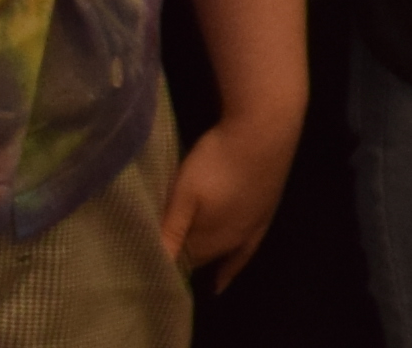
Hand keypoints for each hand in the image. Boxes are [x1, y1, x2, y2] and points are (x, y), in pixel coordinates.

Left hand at [160, 98, 304, 285]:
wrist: (265, 130)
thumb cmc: (217, 160)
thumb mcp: (185, 193)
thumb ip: (170, 232)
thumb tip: (154, 268)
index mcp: (210, 240)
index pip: (180, 262)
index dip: (164, 260)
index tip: (146, 260)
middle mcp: (231, 242)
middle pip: (200, 258)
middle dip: (183, 258)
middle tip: (162, 256)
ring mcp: (251, 228)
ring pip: (220, 253)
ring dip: (204, 257)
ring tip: (187, 263)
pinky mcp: (265, 212)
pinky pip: (247, 250)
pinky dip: (232, 266)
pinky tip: (222, 280)